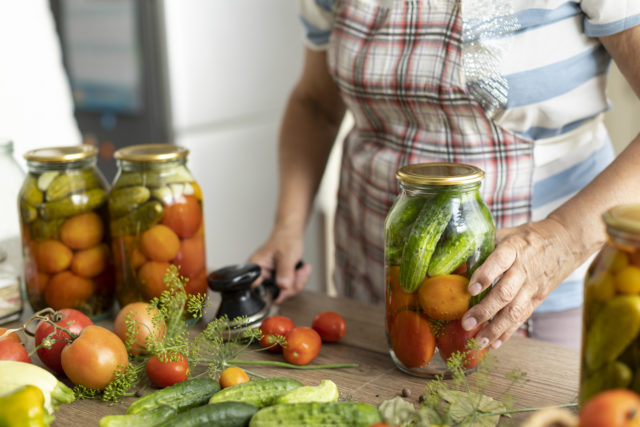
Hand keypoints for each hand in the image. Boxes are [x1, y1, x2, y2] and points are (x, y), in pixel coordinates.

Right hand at [248, 228, 311, 302]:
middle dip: (291, 286)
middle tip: (300, 273)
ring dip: (297, 282)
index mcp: (256, 267)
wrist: (291, 235)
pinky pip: (288, 288)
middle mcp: (260, 275)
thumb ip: (284, 271)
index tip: (285, 286)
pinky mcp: (277, 279)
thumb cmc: (285, 240)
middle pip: (274, 294)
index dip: (273, 291)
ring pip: (284, 292)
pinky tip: (302, 270)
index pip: (258, 289)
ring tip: (303, 270)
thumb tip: (283, 287)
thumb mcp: (286, 255)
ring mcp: (269, 278)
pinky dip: (297, 281)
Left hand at [461, 217, 580, 348]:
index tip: (470, 289)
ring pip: (514, 311)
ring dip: (495, 328)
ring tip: (477, 341)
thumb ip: (483, 246)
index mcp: (514, 249)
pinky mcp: (537, 299)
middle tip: (466, 323)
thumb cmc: (528, 237)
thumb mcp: (506, 233)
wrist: (567, 242)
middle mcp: (523, 270)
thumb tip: (454, 261)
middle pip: (505, 292)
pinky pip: (522, 318)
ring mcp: (532, 287)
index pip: (499, 261)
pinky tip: (494, 344)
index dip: (485, 275)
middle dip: (485, 310)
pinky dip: (508, 333)